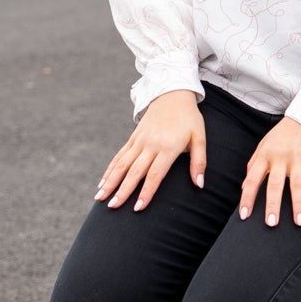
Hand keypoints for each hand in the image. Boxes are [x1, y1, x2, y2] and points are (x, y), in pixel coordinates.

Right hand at [96, 90, 205, 211]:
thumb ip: (199, 162)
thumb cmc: (189, 118)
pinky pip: (119, 156)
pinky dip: (110, 169)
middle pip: (134, 171)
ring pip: (122, 164)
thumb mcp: (200, 137)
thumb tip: (200, 184)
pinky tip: (102, 182)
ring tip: (100, 198)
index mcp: (168, 147)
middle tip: (113, 207)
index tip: (138, 208)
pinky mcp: (133, 137)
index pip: (155, 174)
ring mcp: (139, 141)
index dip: (146, 192)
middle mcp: (150, 145)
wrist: (172, 93)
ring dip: (110, 182)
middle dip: (123, 191)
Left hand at [239, 116, 300, 226]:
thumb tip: (243, 188)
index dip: (248, 198)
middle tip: (271, 224)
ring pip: (298, 184)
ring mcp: (299, 157)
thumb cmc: (283, 134)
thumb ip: (254, 165)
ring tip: (299, 222)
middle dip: (273, 205)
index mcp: (265, 155)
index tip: (244, 216)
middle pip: (275, 184)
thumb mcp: (264, 145)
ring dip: (298, 205)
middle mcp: (281, 157)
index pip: (253, 179)